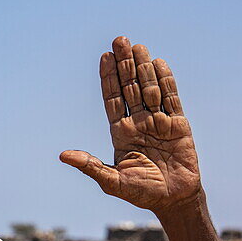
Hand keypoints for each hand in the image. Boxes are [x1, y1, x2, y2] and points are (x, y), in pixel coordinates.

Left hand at [60, 36, 201, 213]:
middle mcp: (138, 123)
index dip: (108, 79)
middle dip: (124, 65)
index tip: (104, 57)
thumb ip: (90, 166)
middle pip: (130, 88)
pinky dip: (165, 80)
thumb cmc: (141, 193)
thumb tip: (63, 155)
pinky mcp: (178, 124)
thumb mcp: (112, 181)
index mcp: (121, 133)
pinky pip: (171, 98)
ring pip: (149, 88)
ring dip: (143, 68)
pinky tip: (158, 63)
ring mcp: (158, 122)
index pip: (112, 100)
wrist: (173, 200)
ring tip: (136, 46)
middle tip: (119, 40)